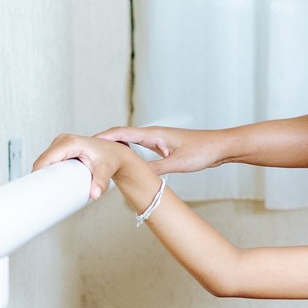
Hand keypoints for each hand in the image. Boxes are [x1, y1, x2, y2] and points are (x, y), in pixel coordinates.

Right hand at [33, 132, 133, 200]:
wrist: (116, 152)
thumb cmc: (111, 159)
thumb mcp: (105, 171)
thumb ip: (100, 182)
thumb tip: (94, 194)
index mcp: (71, 143)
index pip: (47, 158)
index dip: (38, 172)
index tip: (34, 186)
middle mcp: (64, 139)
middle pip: (43, 159)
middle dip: (39, 174)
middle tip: (39, 191)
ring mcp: (61, 142)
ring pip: (44, 159)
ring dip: (41, 171)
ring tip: (42, 186)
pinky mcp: (61, 147)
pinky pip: (48, 158)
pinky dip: (46, 168)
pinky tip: (45, 178)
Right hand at [97, 124, 220, 173]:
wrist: (220, 147)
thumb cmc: (203, 151)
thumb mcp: (177, 163)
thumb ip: (156, 168)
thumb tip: (136, 174)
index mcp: (154, 134)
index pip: (122, 133)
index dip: (103, 137)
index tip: (87, 142)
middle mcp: (153, 135)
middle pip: (122, 136)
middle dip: (104, 141)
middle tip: (86, 150)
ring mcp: (158, 140)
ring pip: (130, 142)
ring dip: (115, 147)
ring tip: (99, 155)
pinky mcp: (163, 147)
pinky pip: (140, 148)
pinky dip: (128, 152)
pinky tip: (124, 160)